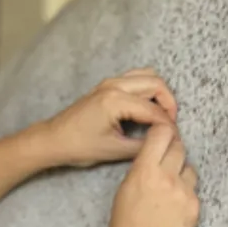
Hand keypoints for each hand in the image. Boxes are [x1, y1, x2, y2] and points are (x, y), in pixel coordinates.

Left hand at [40, 68, 178, 168]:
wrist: (52, 140)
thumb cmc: (78, 146)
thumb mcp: (114, 151)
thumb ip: (143, 144)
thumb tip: (163, 140)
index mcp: (116, 101)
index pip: (154, 109)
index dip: (168, 124)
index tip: (174, 137)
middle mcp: (114, 86)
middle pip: (156, 83)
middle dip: (168, 103)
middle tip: (170, 124)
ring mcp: (109, 82)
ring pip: (146, 76)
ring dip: (158, 92)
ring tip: (161, 115)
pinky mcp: (106, 86)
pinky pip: (135, 78)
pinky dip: (146, 89)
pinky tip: (147, 108)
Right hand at [106, 121, 199, 226]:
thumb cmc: (125, 226)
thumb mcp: (124, 189)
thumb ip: (142, 167)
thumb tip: (156, 152)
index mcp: (145, 171)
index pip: (162, 133)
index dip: (163, 130)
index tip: (161, 133)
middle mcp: (167, 178)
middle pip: (179, 147)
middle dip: (172, 150)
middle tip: (164, 159)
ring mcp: (185, 193)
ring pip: (189, 168)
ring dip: (181, 172)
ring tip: (168, 189)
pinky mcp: (195, 207)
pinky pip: (193, 190)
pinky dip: (185, 193)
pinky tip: (172, 207)